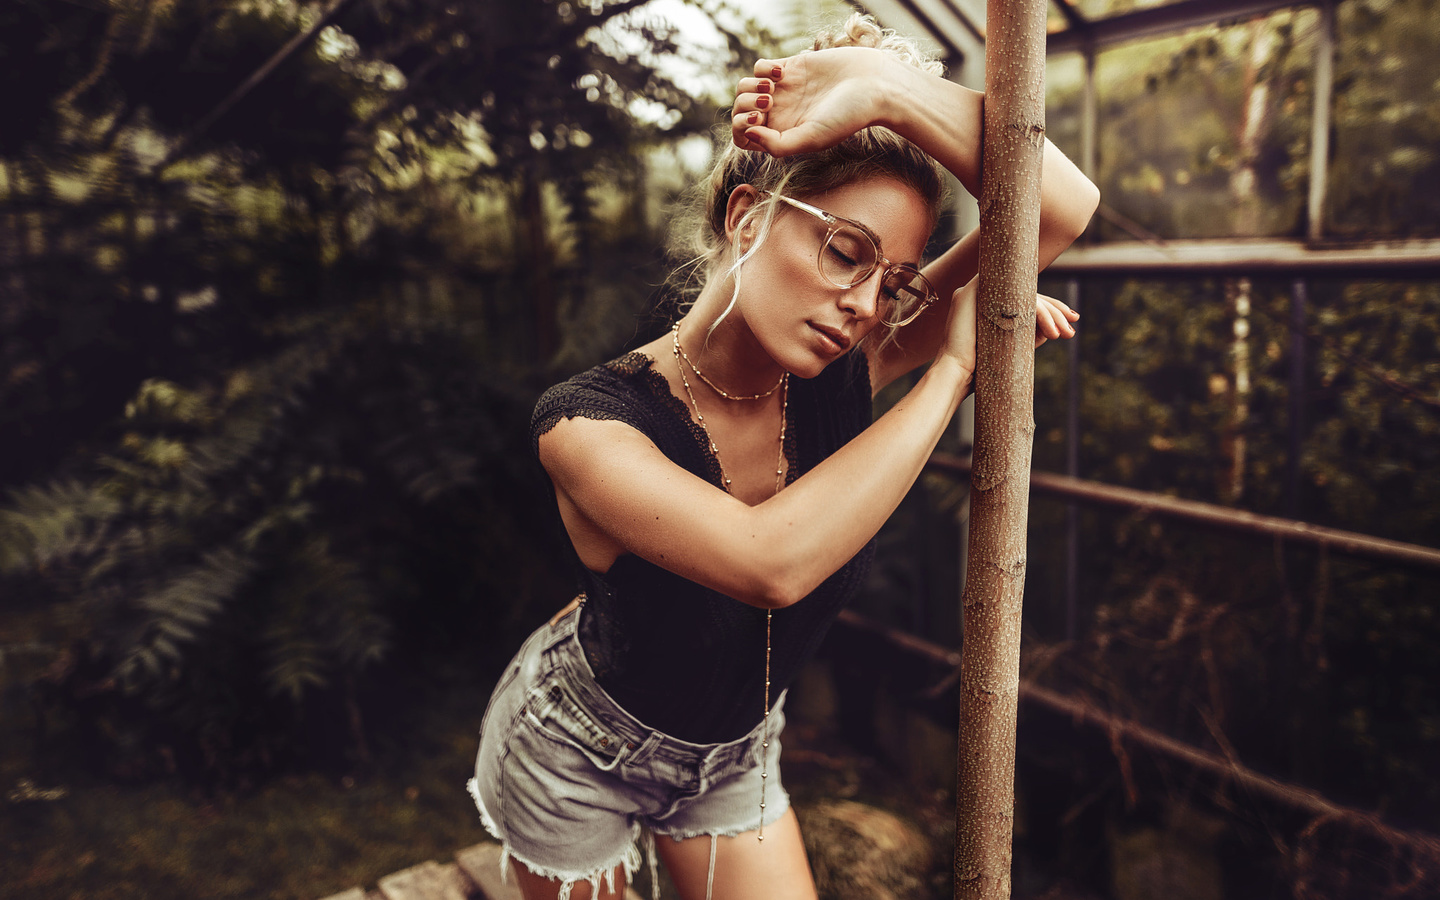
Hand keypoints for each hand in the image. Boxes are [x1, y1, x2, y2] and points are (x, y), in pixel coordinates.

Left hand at [730, 48, 895, 156]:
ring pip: (745, 86)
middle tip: (768, 103)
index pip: (744, 136)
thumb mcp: (813, 138)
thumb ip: (778, 144)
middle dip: (744, 105)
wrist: (873, 84)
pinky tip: (783, 73)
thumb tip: (750, 134)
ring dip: (751, 86)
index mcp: (782, 135)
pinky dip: (763, 69)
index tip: (758, 120)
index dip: (741, 127)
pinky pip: (760, 67)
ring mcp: (784, 90)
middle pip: (740, 109)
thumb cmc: (848, 116)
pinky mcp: (790, 67)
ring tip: (773, 88)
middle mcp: (780, 113)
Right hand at [939, 282, 1076, 372]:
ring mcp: (974, 292)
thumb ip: (1028, 332)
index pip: (1023, 299)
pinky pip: (1010, 289)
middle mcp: (980, 295)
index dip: (1050, 308)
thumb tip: (1054, 328)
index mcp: (987, 306)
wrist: (959, 374)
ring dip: (1047, 311)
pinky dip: (1035, 307)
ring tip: (1059, 335)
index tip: (1072, 321)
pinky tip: (1049, 325)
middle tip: (1071, 329)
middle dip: (1054, 310)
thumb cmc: (981, 368)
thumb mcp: (1010, 346)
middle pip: (1025, 293)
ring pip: (1021, 291)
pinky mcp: (969, 292)